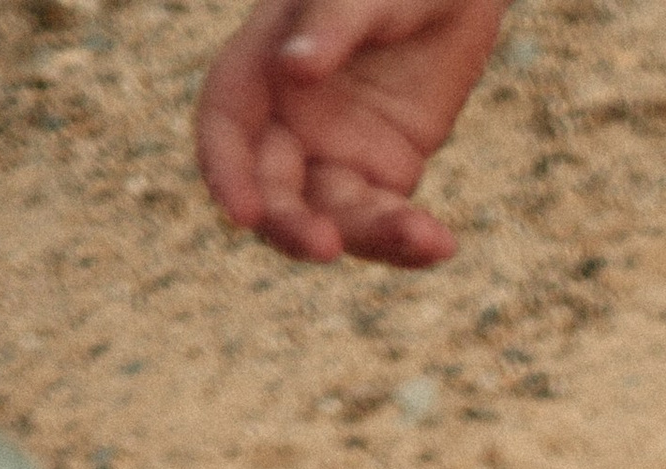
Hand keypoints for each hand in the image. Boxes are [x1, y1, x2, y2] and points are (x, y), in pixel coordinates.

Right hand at [195, 0, 503, 268]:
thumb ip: (328, 25)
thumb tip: (293, 68)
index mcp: (262, 65)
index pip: (226, 127)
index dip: (226, 173)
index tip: (245, 214)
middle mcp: (289, 119)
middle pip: (273, 191)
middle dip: (292, 226)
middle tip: (325, 247)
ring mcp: (336, 152)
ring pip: (334, 216)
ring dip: (370, 237)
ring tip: (425, 237)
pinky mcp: (383, 174)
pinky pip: (385, 219)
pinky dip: (409, 239)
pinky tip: (440, 242)